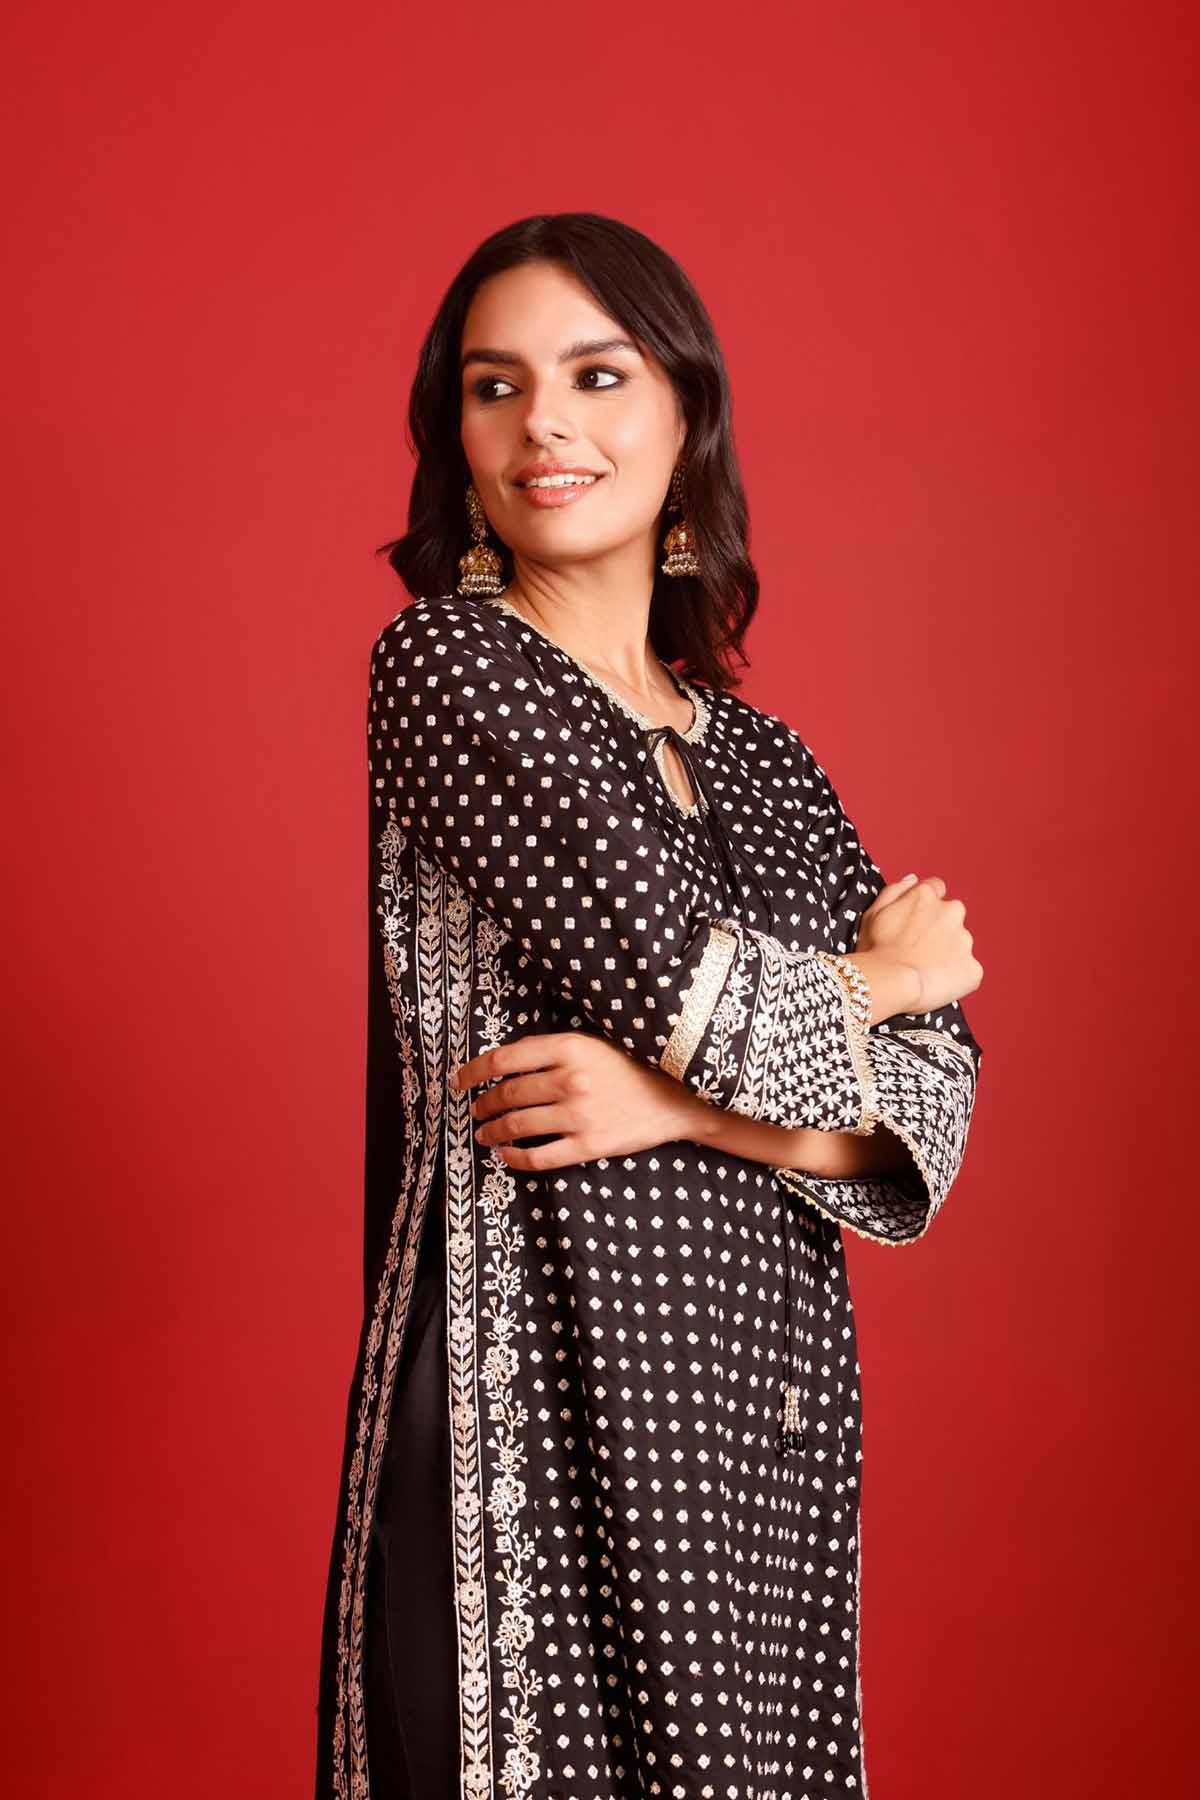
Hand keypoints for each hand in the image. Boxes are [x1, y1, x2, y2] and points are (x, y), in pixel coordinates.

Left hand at [450, 1030, 707, 1170]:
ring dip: (493, 1131)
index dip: (474, 1070)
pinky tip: (506, 1155)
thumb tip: (507, 1063)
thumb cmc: (632, 1066)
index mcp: (569, 1047)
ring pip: (517, 1125)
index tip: (460, 1080)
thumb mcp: (594, 1043)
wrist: (677, 1097)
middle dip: (484, 1104)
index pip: (505, 1058)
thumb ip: (554, 1051)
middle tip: (476, 1111)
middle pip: (508, 1094)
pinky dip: (515, 1157)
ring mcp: (579, 1115)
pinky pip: (539, 1156)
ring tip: (484, 1134)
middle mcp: (570, 1080)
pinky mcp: (588, 1145)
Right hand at [851, 872, 982, 1015]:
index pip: (936, 888)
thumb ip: (896, 890)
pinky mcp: (973, 968)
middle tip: (917, 949)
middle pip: (951, 916)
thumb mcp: (873, 912)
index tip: (916, 922)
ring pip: (960, 944)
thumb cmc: (876, 950)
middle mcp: (951, 912)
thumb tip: (914, 880)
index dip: (924, 906)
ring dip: (947, 953)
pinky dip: (956, 977)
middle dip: (939, 929)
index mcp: (927, 896)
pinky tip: (935, 984)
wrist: (890, 982)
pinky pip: (967, 971)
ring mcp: (965, 940)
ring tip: (924, 970)